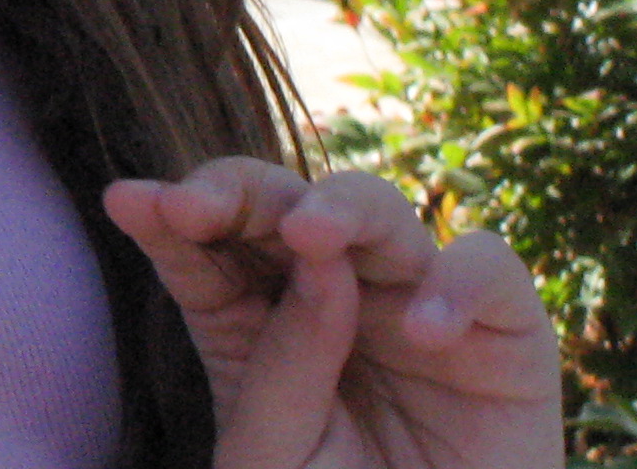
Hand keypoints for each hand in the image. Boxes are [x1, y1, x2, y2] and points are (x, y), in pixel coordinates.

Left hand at [103, 160, 560, 468]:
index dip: (171, 216)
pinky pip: (491, 269)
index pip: (206, 247)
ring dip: (340, 207)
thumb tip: (314, 259)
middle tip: (194, 207)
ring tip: (310, 234)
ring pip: (381, 210)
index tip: (131, 205)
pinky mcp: (504, 334)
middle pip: (282, 206)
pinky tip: (423, 331)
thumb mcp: (274, 455)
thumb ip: (281, 366)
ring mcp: (415, 302)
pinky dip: (459, 282)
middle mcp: (334, 293)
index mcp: (256, 318)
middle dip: (237, 193)